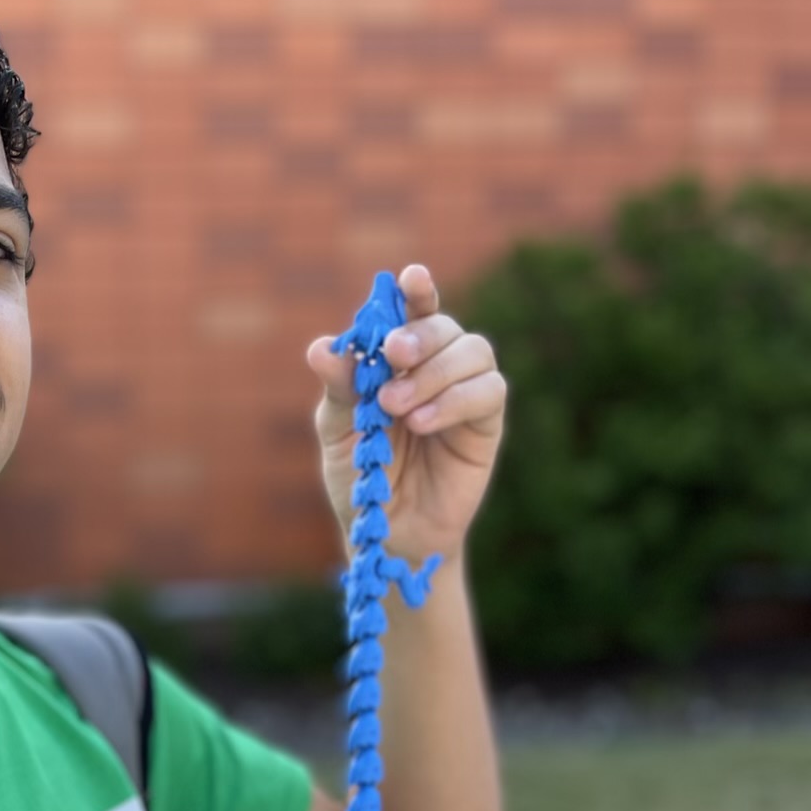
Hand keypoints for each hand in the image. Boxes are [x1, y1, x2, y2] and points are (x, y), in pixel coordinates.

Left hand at [308, 262, 506, 568]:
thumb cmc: (362, 478)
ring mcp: (465, 392)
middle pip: (445, 326)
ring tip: (398, 408)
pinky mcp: (487, 423)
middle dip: (419, 335)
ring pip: (473, 351)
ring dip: (434, 372)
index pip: (414, 312)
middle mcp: (437, 368)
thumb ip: (339, 389)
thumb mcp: (340, 433)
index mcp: (400, 361)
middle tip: (392, 356)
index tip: (410, 277)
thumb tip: (321, 348)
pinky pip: (489, 391)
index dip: (417, 291)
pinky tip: (424, 423)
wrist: (387, 533)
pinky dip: (456, 400)